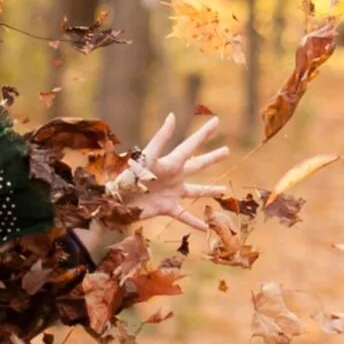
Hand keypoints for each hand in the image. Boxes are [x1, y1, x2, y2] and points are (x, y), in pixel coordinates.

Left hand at [119, 111, 229, 231]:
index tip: (216, 121)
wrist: (117, 202)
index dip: (204, 133)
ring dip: (210, 191)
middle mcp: (175, 176)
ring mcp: (172, 192)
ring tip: (224, 190)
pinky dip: (195, 222)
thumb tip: (172, 116)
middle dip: (212, 158)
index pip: (191, 145)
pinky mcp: (167, 208)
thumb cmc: (130, 177)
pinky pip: (184, 215)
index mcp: (171, 162)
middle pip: (198, 165)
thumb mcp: (147, 157)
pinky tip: (206, 228)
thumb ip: (161, 138)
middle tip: (227, 150)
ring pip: (196, 190)